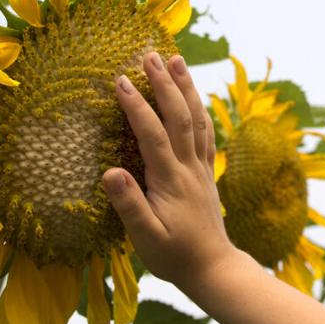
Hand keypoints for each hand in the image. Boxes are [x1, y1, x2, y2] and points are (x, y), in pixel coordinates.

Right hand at [104, 51, 239, 292]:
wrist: (213, 269)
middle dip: (165, 83)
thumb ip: (129, 205)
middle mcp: (189, 167)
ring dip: (186, 87)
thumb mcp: (145, 238)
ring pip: (197, 119)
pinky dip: (200, 108)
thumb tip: (111, 172)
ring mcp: (201, 167)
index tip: (121, 80)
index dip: (137, 106)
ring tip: (176, 59)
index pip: (152, 135)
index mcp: (170, 180)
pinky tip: (194, 95)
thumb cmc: (174, 256)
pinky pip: (206, 132)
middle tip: (151, 54)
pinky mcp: (207, 172)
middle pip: (179, 117)